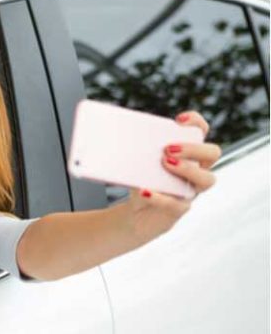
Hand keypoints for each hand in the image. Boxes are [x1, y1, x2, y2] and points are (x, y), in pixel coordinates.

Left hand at [123, 111, 221, 241]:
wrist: (135, 214)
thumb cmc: (141, 183)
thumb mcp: (137, 164)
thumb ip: (137, 152)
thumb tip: (120, 138)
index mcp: (187, 154)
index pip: (201, 132)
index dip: (196, 123)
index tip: (178, 120)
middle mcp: (196, 170)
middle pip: (212, 153)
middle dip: (194, 148)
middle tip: (168, 148)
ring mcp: (190, 190)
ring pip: (207, 179)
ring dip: (187, 169)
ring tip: (165, 163)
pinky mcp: (179, 209)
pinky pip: (176, 204)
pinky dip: (160, 197)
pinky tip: (145, 191)